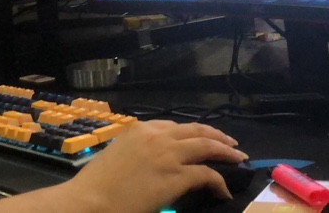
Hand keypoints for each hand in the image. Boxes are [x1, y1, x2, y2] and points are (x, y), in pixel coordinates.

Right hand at [62, 120, 247, 212]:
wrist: (90, 202)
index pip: (174, 126)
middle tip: (230, 143)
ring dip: (226, 151)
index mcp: (139, 129)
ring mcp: (169, 155)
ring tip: (238, 158)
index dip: (192, 133)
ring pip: (207, 146)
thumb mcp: (117, 156)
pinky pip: (207, 174)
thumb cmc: (96, 185)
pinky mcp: (177, 176)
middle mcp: (157, 136)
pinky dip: (219, 181)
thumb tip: (151, 163)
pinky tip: (223, 190)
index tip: (201, 138)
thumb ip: (137, 152)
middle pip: (196, 130)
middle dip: (216, 135)